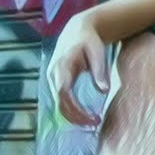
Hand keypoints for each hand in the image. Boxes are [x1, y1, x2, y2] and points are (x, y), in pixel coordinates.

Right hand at [47, 11, 109, 125]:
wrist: (77, 30)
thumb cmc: (90, 41)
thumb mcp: (98, 53)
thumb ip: (100, 72)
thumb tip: (104, 91)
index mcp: (62, 66)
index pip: (63, 93)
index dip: (74, 109)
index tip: (90, 118)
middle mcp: (53, 73)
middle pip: (59, 102)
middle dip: (75, 117)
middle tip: (95, 123)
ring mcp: (51, 78)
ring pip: (58, 104)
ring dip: (73, 116)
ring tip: (93, 121)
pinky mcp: (54, 81)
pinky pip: (60, 100)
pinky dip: (70, 110)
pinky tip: (84, 115)